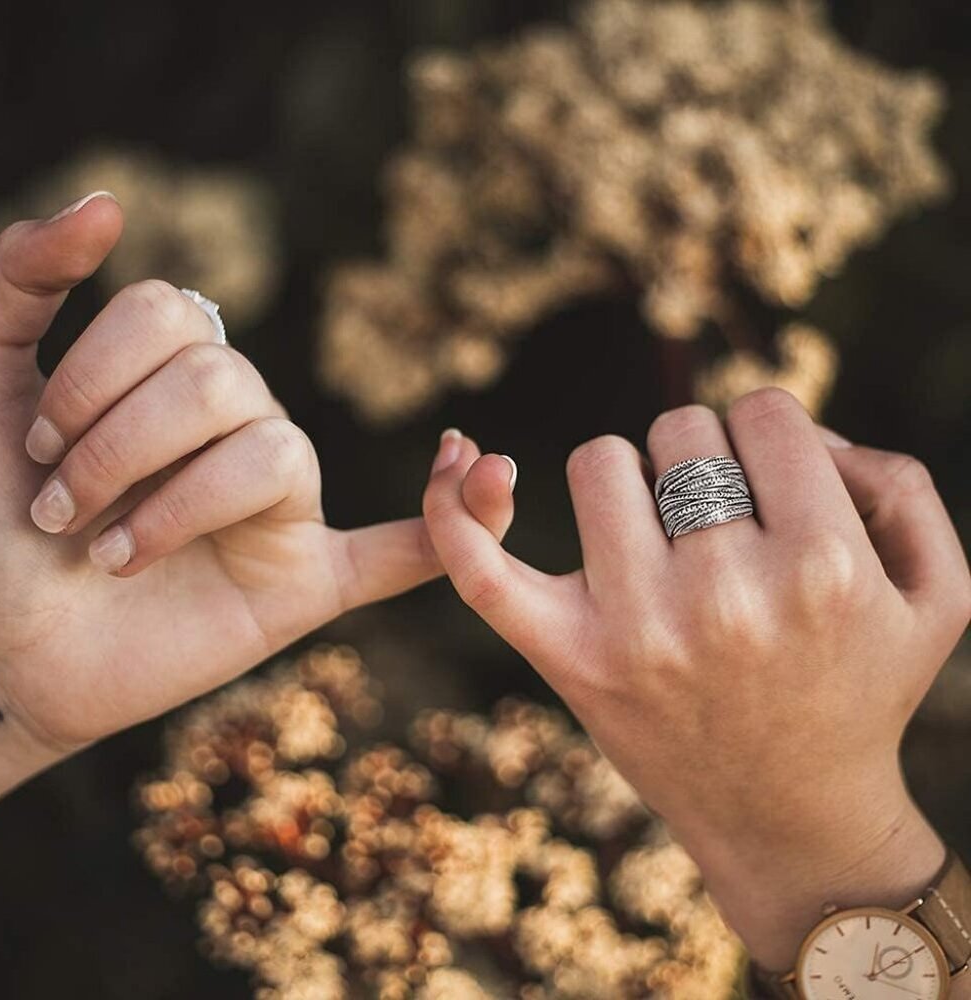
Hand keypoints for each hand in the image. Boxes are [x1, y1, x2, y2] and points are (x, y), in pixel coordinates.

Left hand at [0, 192, 444, 810]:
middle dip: (119, 444)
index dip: (98, 373)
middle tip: (59, 513)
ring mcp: (281, 510)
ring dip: (174, 504)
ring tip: (111, 558)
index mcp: (181, 378)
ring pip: (271, 455)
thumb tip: (112, 203)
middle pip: (223, 382)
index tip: (30, 448)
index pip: (180, 319)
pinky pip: (395, 555)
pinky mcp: (304, 584)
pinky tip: (490, 482)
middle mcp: (242, 431)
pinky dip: (450, 523)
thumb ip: (21, 283)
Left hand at [421, 393, 970, 971]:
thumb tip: (798, 429)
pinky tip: (460, 459)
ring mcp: (637, 629)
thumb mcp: (936, 594)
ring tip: (656, 535)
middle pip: (680, 431)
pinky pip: (483, 569)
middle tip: (717, 526)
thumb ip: (896, 484)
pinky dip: (455, 512)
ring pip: (597, 463)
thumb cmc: (860, 692)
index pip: (763, 414)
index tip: (768, 484)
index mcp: (823, 567)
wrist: (790, 819)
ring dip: (626, 479)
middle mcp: (726, 595)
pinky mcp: (569, 660)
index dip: (766, 437)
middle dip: (701, 462)